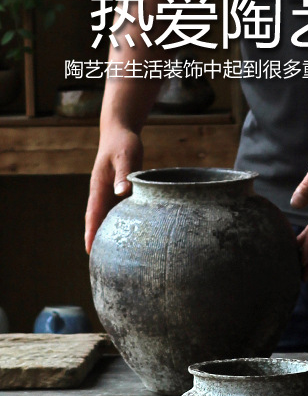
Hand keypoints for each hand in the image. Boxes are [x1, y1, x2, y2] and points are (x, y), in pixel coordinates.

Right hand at [84, 128, 142, 253]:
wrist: (120, 132)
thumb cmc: (123, 143)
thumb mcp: (126, 156)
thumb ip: (124, 174)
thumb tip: (121, 193)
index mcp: (99, 187)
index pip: (93, 214)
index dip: (91, 233)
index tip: (90, 251)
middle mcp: (102, 193)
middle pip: (98, 221)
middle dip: (98, 240)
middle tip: (101, 263)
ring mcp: (110, 193)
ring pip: (108, 217)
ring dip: (109, 234)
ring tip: (115, 256)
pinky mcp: (119, 191)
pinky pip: (119, 211)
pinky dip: (121, 223)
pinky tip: (130, 235)